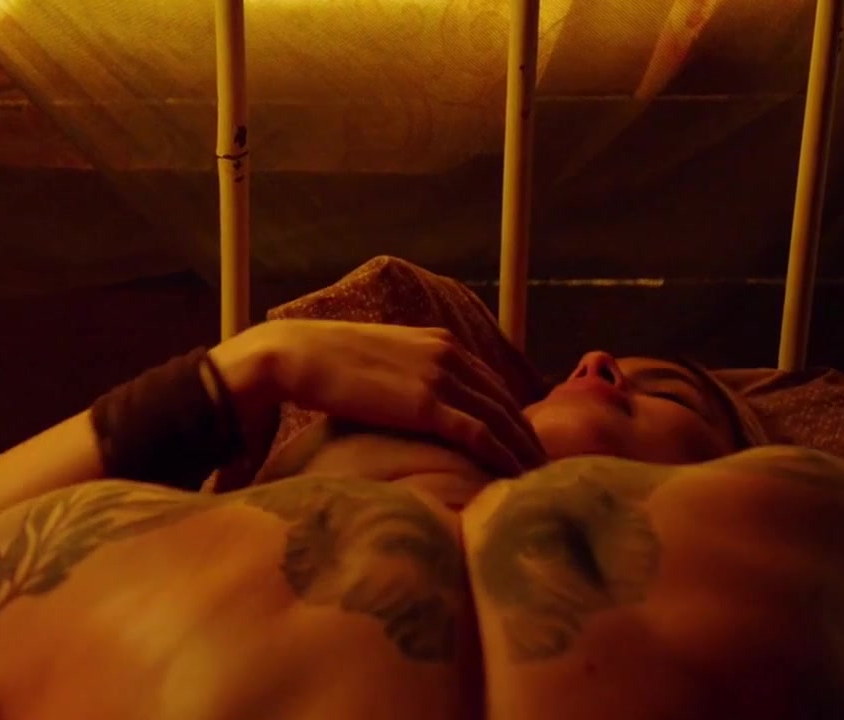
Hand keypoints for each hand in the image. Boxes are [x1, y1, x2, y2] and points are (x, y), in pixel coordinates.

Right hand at [210, 319, 545, 475]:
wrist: (293, 354)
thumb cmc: (322, 366)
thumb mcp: (376, 365)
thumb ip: (401, 380)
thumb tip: (403, 410)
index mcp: (439, 343)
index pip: (492, 385)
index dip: (514, 417)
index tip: (527, 445)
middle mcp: (449, 355)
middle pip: (507, 402)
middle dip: (530, 437)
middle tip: (551, 470)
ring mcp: (441, 376)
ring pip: (502, 419)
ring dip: (526, 452)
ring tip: (543, 482)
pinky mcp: (426, 403)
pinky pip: (480, 434)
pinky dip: (504, 457)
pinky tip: (516, 478)